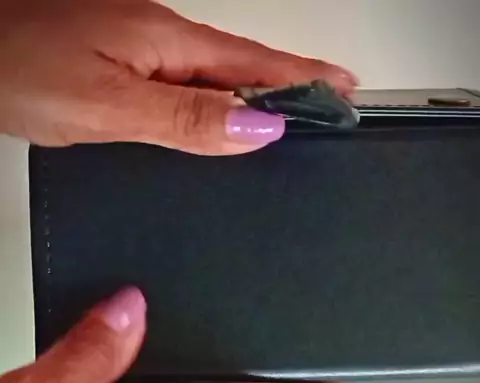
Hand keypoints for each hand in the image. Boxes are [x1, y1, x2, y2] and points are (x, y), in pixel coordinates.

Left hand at [0, 0, 357, 153]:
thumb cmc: (19, 68)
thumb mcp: (109, 107)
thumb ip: (185, 118)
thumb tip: (256, 130)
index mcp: (165, 42)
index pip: (253, 66)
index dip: (302, 82)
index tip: (345, 92)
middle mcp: (156, 34)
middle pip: (241, 62)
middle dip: (290, 82)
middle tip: (333, 96)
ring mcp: (135, 40)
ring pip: (213, 69)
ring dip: (255, 88)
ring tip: (290, 107)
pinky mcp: (115, 54)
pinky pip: (183, 74)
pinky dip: (215, 92)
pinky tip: (218, 106)